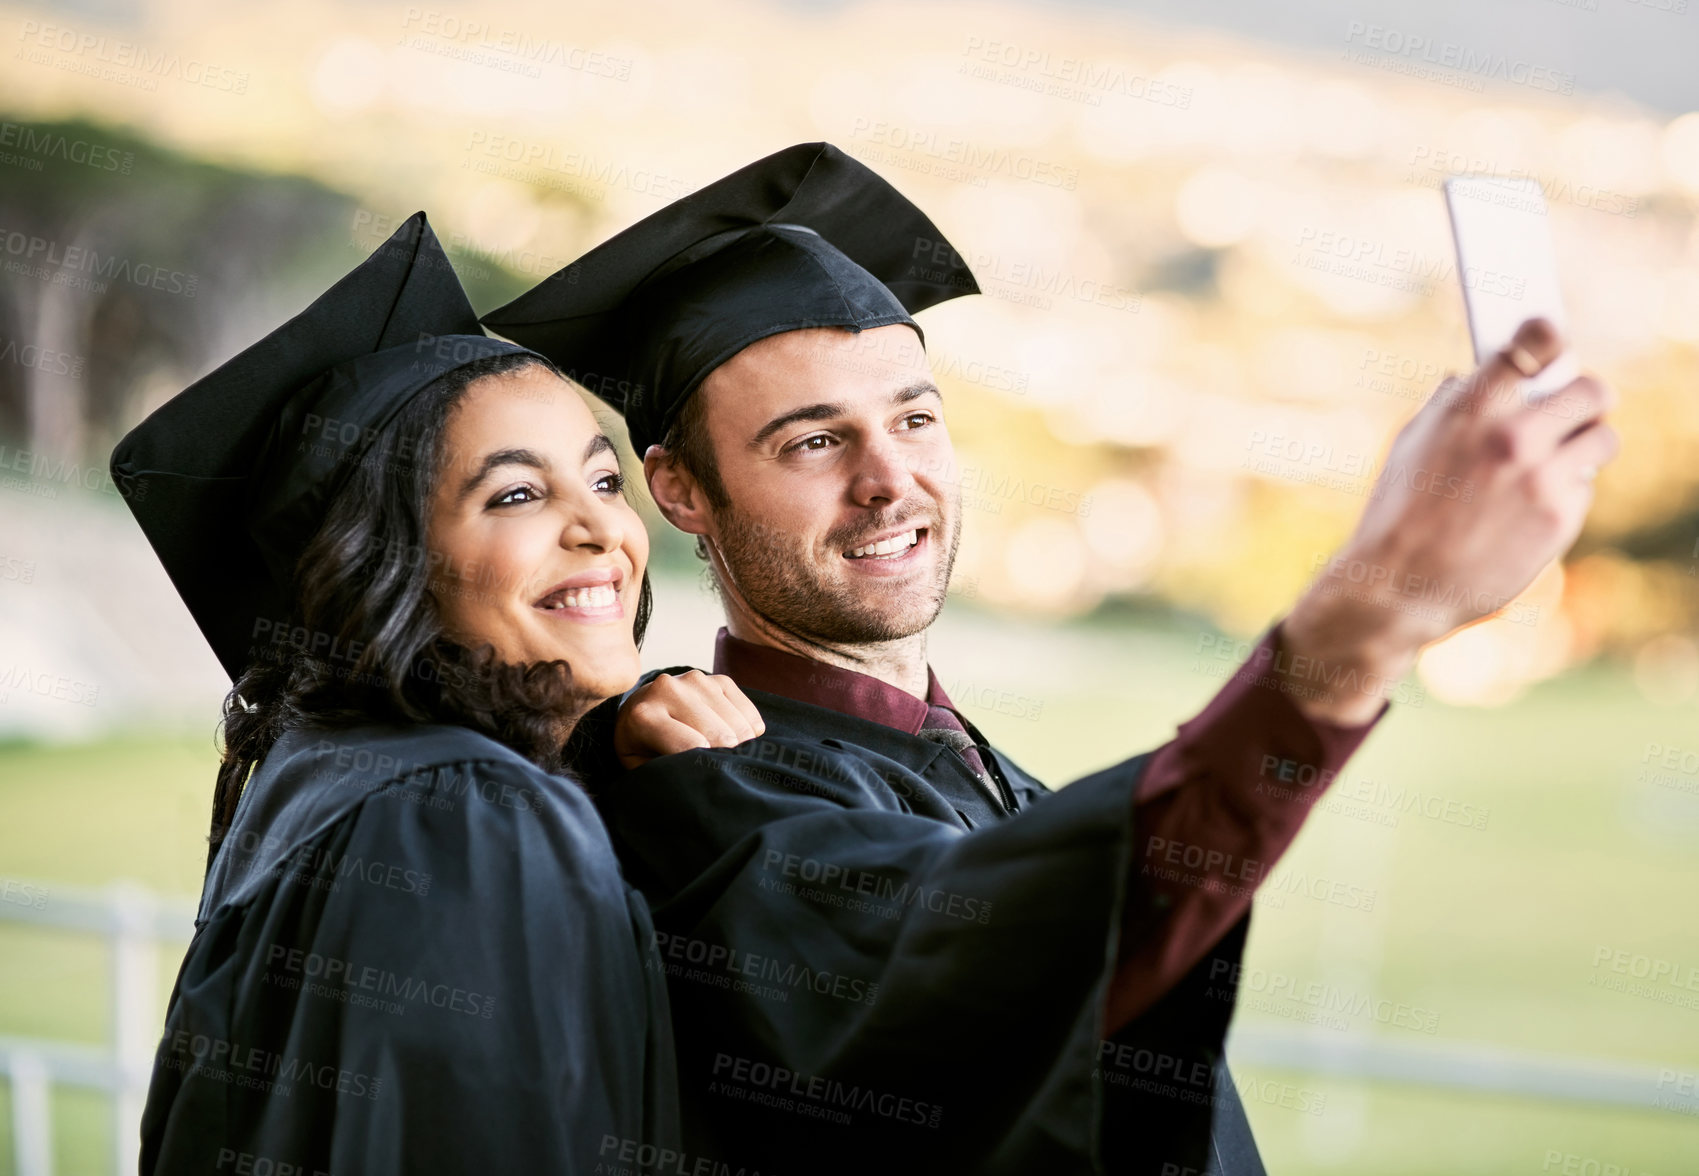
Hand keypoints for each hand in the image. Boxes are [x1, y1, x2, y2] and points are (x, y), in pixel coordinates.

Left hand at [613, 669, 765, 769]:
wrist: (641, 706)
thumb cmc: (642, 744)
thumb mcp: (639, 764)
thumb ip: (662, 772)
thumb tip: (697, 779)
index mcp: (644, 715)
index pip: (691, 745)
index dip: (706, 765)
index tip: (706, 776)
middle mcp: (669, 690)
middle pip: (720, 735)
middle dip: (725, 758)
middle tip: (717, 769)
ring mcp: (696, 680)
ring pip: (738, 726)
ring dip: (739, 745)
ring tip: (722, 753)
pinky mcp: (718, 679)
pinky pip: (749, 714)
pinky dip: (748, 731)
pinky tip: (731, 736)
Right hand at [1281, 318, 1619, 724]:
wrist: (1398, 585)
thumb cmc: (1398, 512)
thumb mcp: (1413, 443)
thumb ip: (1454, 405)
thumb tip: (1482, 379)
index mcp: (1472, 406)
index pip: (1538, 341)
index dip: (1549, 335)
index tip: (1552, 341)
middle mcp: (1514, 436)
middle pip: (1591, 390)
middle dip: (1583, 397)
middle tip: (1573, 407)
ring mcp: (1543, 479)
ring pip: (1601, 439)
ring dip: (1583, 443)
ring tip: (1558, 456)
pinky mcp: (1560, 518)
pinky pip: (1583, 488)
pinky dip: (1564, 493)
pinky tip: (1530, 506)